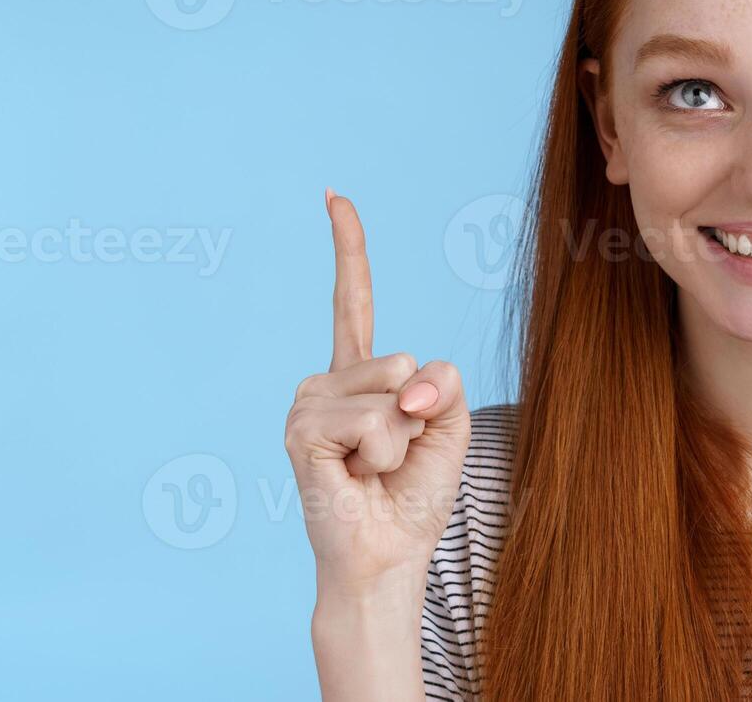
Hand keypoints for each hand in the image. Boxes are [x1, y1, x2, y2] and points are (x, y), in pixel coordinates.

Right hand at [284, 188, 470, 597]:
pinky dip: (386, 453)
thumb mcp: (449, 426)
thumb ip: (442, 383)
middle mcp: (326, 382)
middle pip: (402, 359)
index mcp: (360, 376)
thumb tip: (406, 381)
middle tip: (393, 458)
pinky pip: (375, 420)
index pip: (351, 300)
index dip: (347, 248)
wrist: (389, 556)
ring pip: (391, 389)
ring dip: (402, 440)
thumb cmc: (414, 497)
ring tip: (374, 470)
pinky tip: (359, 477)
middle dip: (420, 414)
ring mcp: (308, 404)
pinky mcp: (302, 431)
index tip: (334, 196)